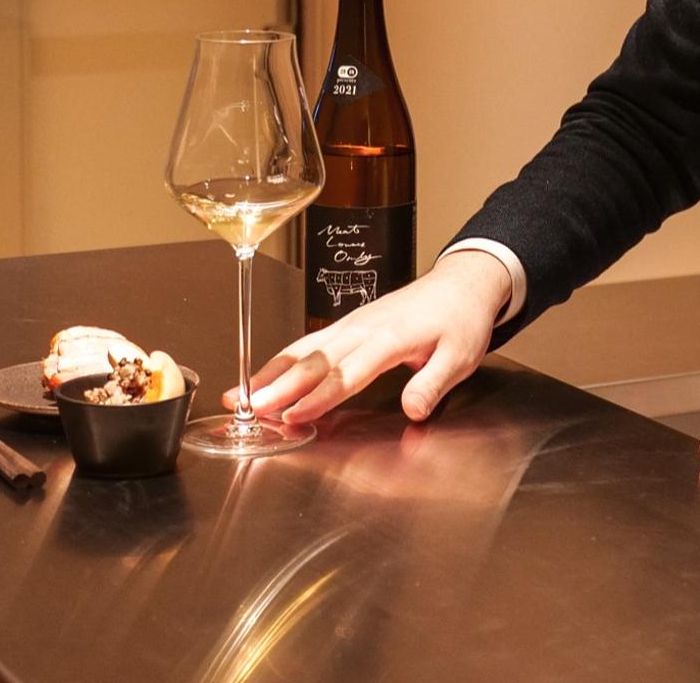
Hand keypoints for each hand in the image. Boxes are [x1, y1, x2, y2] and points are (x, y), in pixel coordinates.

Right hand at [228, 251, 511, 424]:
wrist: (462, 284)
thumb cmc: (461, 320)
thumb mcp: (461, 356)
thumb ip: (434, 383)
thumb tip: (413, 410)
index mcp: (391, 337)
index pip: (349, 372)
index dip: (320, 396)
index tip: (294, 415)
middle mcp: (364, 328)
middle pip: (315, 360)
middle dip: (279, 385)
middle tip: (249, 408)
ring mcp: (353, 323)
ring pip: (304, 349)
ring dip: (270, 373)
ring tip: (237, 395)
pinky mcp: (349, 324)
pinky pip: (308, 343)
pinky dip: (281, 361)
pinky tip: (261, 378)